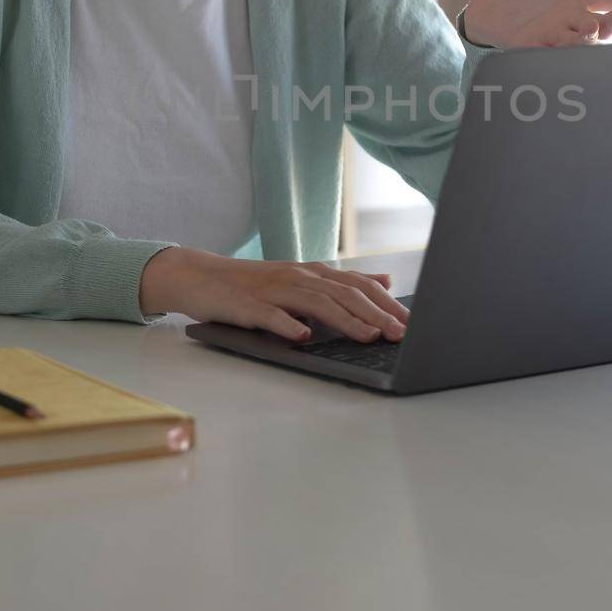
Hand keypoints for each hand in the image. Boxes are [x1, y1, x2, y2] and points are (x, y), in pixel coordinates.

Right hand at [140, 247, 410, 343]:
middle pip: (343, 293)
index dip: (385, 302)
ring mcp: (273, 290)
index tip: (410, 322)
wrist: (200, 277)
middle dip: (375, 314)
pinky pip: (270, 316)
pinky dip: (288, 325)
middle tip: (400, 334)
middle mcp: (298, 277)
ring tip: (368, 336)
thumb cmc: (253, 285)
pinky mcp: (248, 306)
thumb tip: (384, 281)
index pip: (357, 285)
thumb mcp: (302, 279)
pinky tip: (304, 337)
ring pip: (315, 303)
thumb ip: (341, 283)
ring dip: (344, 320)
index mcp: (312, 273)